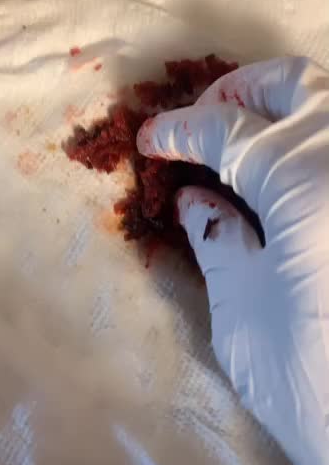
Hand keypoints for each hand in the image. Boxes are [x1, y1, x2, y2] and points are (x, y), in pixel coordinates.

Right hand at [137, 57, 328, 464]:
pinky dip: (315, 142)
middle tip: (203, 117)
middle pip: (293, 84)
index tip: (153, 139)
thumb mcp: (246, 308)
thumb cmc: (312, 380)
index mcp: (305, 176)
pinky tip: (291, 174)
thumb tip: (194, 197)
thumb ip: (217, 237)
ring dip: (286, 105)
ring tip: (246, 132)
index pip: (228, 129)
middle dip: (239, 89)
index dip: (180, 130)